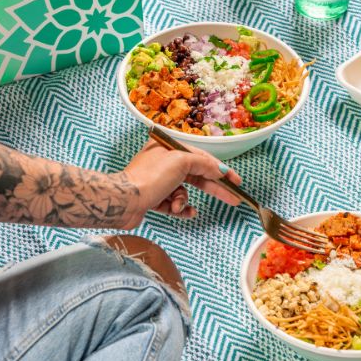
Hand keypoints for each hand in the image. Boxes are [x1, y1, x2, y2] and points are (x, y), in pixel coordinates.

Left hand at [120, 140, 241, 218]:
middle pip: (196, 175)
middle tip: (233, 199)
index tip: (236, 181)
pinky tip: (183, 212)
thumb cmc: (150, 176)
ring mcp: (158, 181)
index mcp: (168, 148)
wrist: (124, 201)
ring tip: (176, 204)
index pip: (201, 157)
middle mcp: (163, 162)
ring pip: (184, 192)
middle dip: (214, 188)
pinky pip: (174, 204)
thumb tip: (219, 169)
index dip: (220, 169)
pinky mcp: (154, 198)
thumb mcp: (181, 162)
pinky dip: (179, 208)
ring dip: (183, 200)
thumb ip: (204, 164)